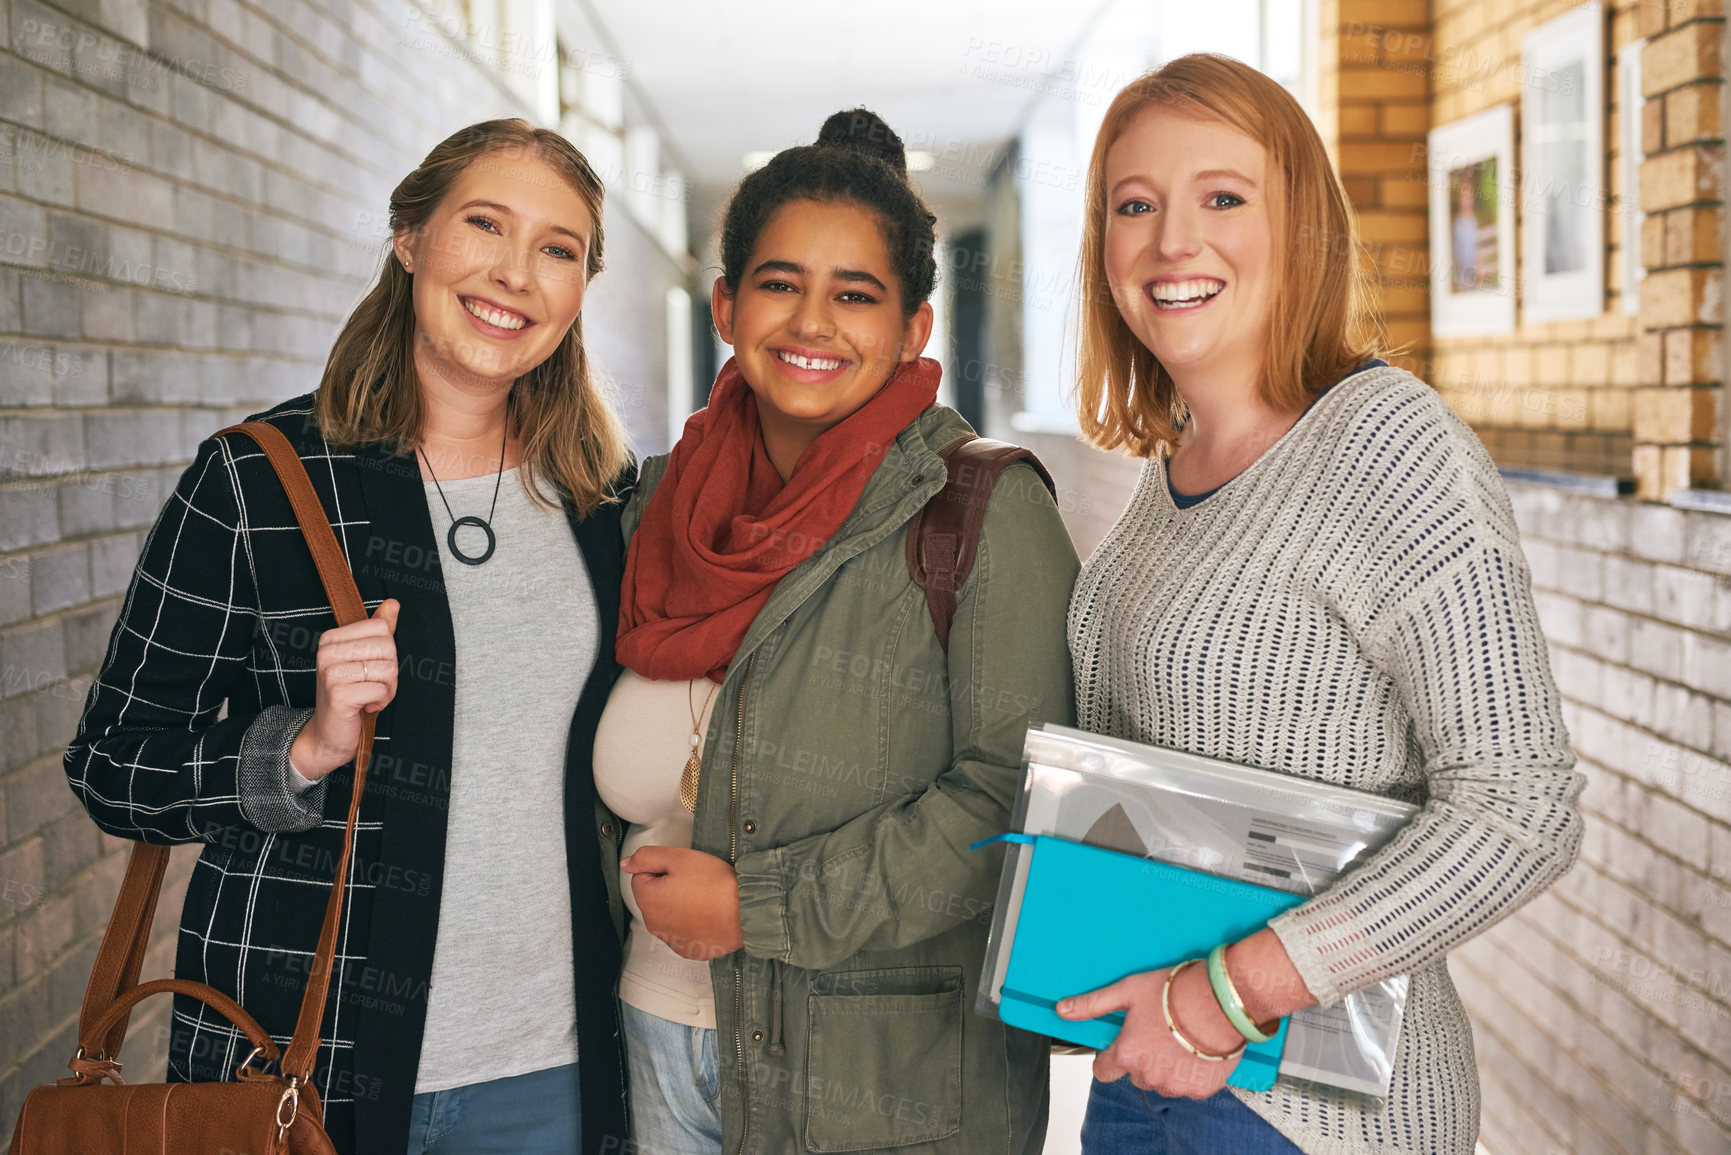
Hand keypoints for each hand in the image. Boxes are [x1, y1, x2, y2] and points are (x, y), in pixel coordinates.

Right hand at [289, 600, 399, 780]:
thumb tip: (393, 603)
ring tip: (368, 697)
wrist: (327, 734)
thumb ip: (378, 631)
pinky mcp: (339, 694)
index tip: (372, 669)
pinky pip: (380, 690)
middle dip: (390, 673)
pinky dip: (380, 701)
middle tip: (372, 686)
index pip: (383, 629)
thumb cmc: (349, 695)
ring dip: (386, 689)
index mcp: (332, 638)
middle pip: (388, 648)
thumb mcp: (363, 659)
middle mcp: (327, 652)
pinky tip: (365, 707)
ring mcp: (331, 673)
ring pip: (387, 670)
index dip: (388, 653)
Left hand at [622, 847, 744, 959]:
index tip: (681, 870)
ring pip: (667, 916)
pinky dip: (690, 923)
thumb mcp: (678, 857)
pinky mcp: (688, 950)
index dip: (661, 868)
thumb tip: (626, 863)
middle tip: (694, 881)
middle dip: (667, 888)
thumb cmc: (714, 884)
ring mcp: (671, 941)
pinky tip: (707, 915)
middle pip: (653, 898)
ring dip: (678, 906)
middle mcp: (654, 925)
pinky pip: (682, 932)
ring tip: (703, 898)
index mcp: (647, 900)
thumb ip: (647, 857)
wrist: (746, 912)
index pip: (641, 877)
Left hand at [1057, 962, 1245, 1097]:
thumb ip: (1093, 1005)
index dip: (1109, 1058)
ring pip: (1161, 1083)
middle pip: (1135, 1075)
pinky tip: (1196, 1050)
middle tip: (1157, 1031)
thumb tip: (1063, 1009)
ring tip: (1179, 1039)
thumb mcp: (1127, 991)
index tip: (1120, 1046)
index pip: (1103, 1071)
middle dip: (1141, 1058)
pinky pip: (1188, 1087)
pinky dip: (1190, 1073)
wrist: (1220, 1001)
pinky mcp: (1200, 1090)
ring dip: (1166, 1068)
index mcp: (1127, 1055)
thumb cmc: (1173, 992)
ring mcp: (1175, 1086)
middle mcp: (1148, 1076)